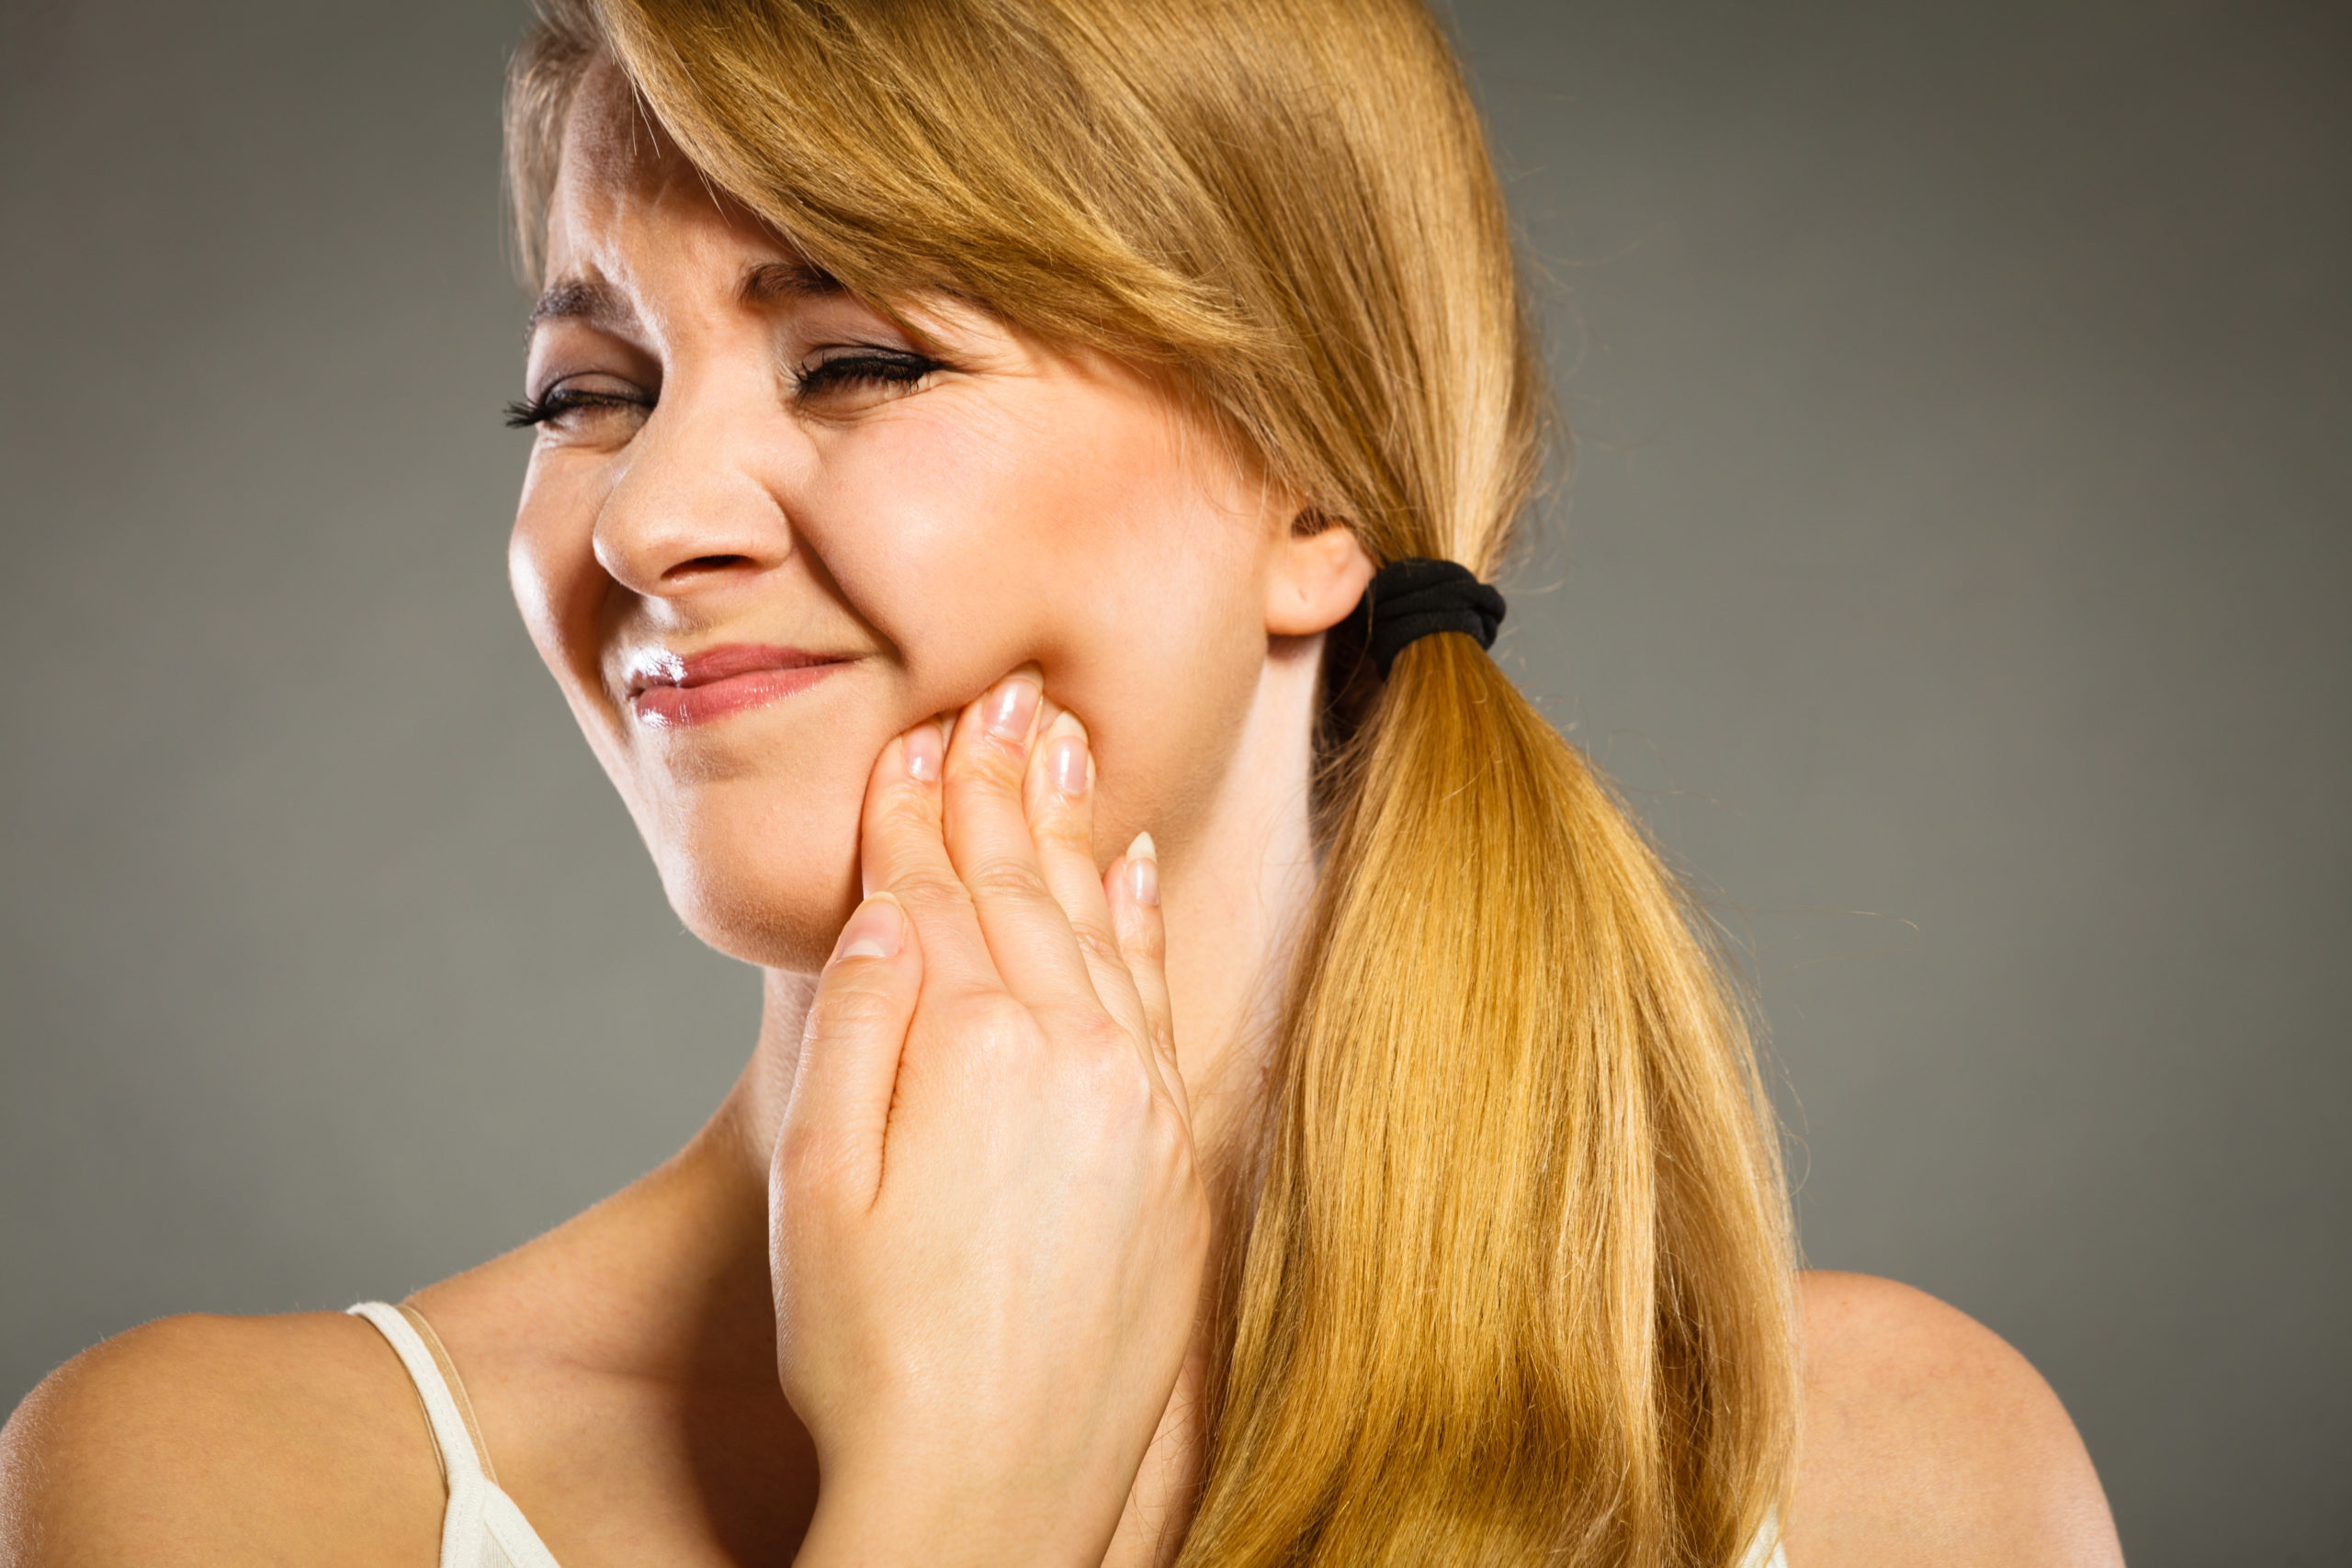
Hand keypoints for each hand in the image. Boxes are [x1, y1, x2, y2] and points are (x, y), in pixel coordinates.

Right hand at [773, 667, 1209, 1567]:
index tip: (912, 738)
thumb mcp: (820, 1189)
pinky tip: (1133, 865)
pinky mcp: (1176, 1154)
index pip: (938, 893)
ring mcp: (1138, 1101)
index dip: (916, 811)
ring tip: (1056, 741)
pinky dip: (1142, 921)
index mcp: (974, 1048)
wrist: (997, 1491)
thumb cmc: (878, 1356)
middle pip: (1024, 890)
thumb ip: (854, 1029)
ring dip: (1072, 830)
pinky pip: (1160, 997)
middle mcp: (1074, 1054)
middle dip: (998, 787)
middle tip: (993, 698)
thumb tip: (888, 911)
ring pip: (1099, 926)